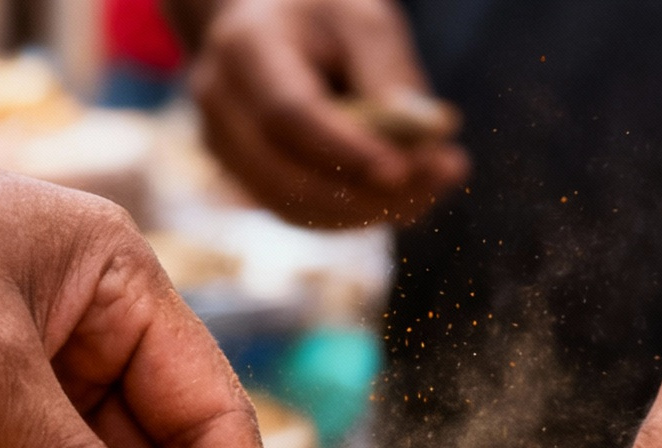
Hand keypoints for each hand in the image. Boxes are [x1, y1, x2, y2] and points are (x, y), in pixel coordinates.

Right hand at [190, 0, 468, 229]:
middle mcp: (221, 103)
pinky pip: (301, 214)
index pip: (290, 115)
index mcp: (245, 48)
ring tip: (432, 185)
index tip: (407, 169)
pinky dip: (355, 214)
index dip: (349, 152)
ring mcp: (225, 146)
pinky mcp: (245, 177)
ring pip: (295, 207)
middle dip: (368, 193)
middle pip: (287, 177)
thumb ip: (388, 74)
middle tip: (440, 179)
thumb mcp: (363, 19)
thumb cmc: (321, 15)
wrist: (269, 23)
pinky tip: (403, 196)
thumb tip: (426, 139)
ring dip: (369, 210)